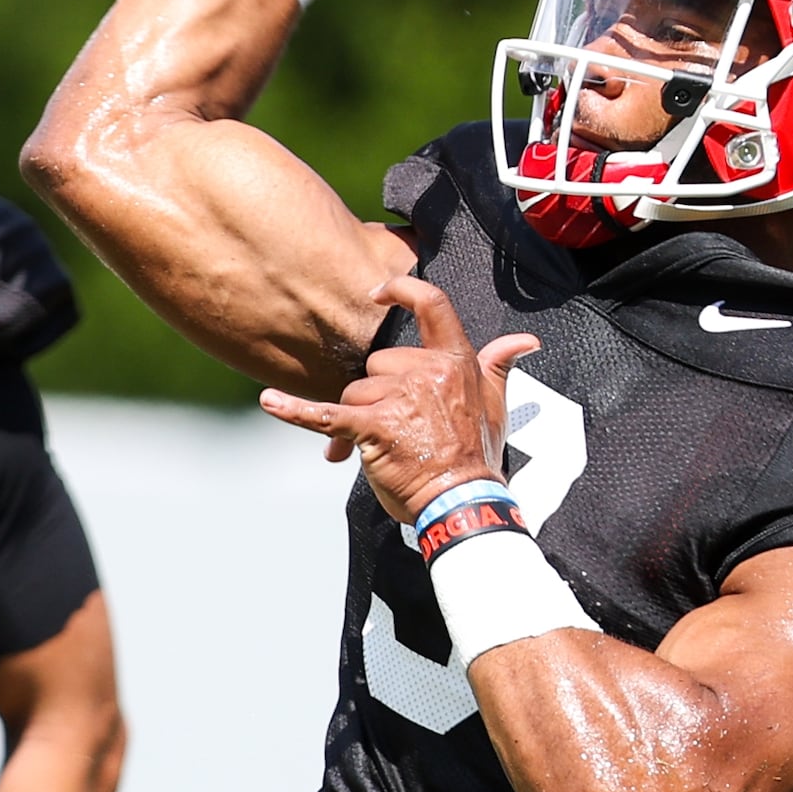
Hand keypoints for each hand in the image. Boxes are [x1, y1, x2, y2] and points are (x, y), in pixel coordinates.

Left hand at [255, 276, 537, 521]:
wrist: (464, 500)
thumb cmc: (477, 455)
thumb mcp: (496, 405)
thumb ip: (500, 365)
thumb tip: (525, 341)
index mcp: (455, 360)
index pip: (432, 305)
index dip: (401, 291)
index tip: (377, 291)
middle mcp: (426, 371)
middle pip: (378, 364)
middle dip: (379, 394)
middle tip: (401, 429)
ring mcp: (399, 398)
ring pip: (355, 391)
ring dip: (360, 417)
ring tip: (386, 447)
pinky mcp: (373, 427)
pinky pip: (326, 415)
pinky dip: (294, 410)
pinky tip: (268, 402)